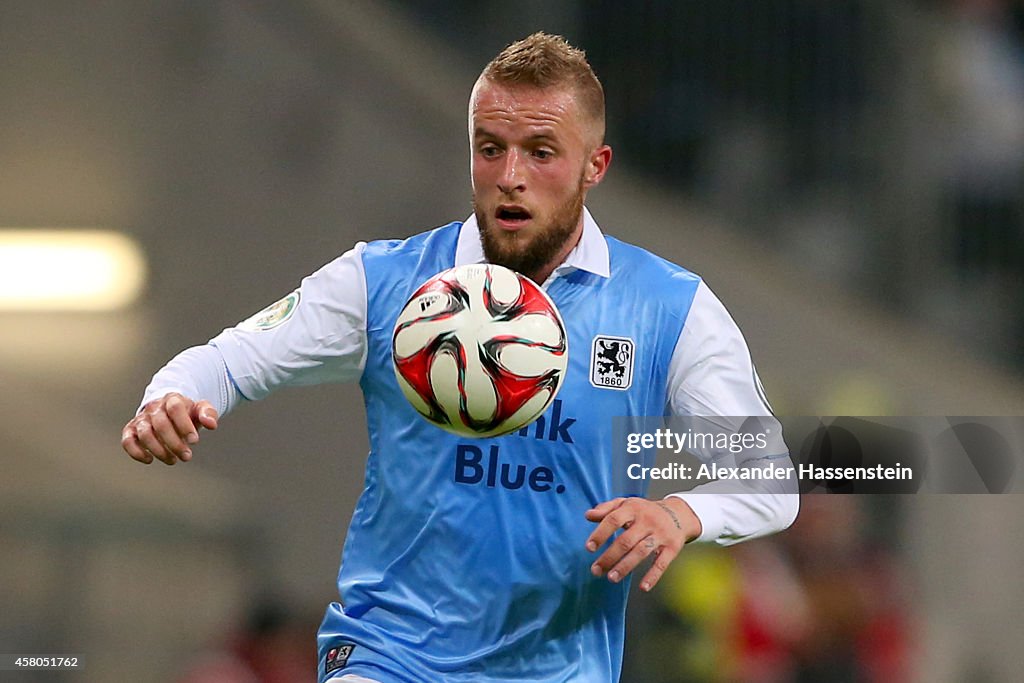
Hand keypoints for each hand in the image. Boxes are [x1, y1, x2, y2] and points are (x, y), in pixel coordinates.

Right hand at [121, 392, 218, 464]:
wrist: (167, 410)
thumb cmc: (187, 412)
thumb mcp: (200, 409)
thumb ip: (208, 414)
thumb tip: (211, 425)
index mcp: (172, 399)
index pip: (175, 409)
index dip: (184, 425)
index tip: (194, 441)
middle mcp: (154, 408)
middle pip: (161, 424)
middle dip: (175, 444)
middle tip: (187, 457)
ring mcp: (141, 419)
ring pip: (145, 434)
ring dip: (159, 450)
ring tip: (173, 460)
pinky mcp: (131, 430)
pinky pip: (127, 441)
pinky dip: (136, 452)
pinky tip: (150, 459)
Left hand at [585, 496, 701, 591]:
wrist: (678, 513)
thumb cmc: (645, 511)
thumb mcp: (626, 504)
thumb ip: (606, 509)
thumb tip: (588, 515)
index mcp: (633, 508)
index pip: (613, 520)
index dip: (600, 534)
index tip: (589, 548)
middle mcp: (647, 521)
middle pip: (626, 540)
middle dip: (609, 557)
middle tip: (596, 570)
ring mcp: (661, 534)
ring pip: (641, 552)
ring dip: (625, 567)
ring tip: (611, 578)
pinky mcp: (672, 547)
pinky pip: (662, 563)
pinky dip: (653, 576)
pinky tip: (643, 587)